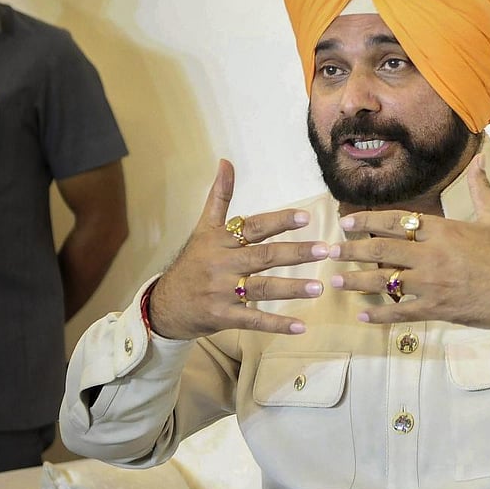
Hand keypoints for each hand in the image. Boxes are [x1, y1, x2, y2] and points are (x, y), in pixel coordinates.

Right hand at [148, 159, 328, 339]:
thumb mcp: (203, 228)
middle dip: (296, 253)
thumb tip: (225, 162)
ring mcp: (223, 292)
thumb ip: (219, 196)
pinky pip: (254, 320)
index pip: (255, 228)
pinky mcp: (224, 317)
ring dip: (292, 288)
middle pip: (264, 257)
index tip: (305, 217)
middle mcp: (223, 265)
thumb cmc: (193, 262)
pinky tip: (300, 326)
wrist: (165, 304)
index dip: (279, 221)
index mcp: (221, 241)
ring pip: (263, 288)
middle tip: (325, 249)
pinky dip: (277, 324)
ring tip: (319, 288)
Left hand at [329, 154, 489, 328]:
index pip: (396, 221)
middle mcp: (431, 256)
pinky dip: (381, 316)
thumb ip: (479, 187)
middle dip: (352, 250)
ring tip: (336, 281)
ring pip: (385, 282)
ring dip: (357, 281)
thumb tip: (478, 158)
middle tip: (330, 252)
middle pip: (382, 251)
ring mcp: (432, 285)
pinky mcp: (436, 309)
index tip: (346, 222)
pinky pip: (401, 313)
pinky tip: (363, 316)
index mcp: (442, 230)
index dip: (368, 221)